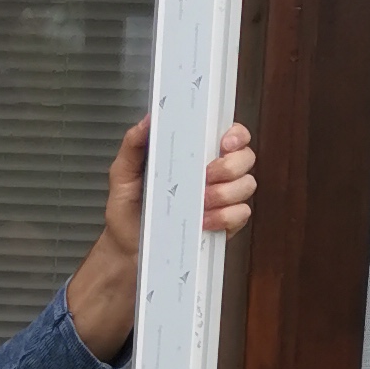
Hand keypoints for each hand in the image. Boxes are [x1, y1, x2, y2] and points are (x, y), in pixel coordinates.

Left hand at [65, 114, 258, 357]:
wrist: (127, 250)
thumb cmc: (127, 210)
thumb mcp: (123, 174)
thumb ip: (134, 144)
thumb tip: (148, 119)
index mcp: (195, 155)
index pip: (231, 134)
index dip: (236, 135)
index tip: (224, 143)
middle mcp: (214, 174)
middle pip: (245, 158)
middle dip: (228, 166)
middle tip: (204, 177)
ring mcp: (223, 200)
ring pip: (246, 186)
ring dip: (224, 193)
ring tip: (199, 202)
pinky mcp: (225, 224)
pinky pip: (241, 214)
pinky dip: (223, 217)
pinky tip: (203, 221)